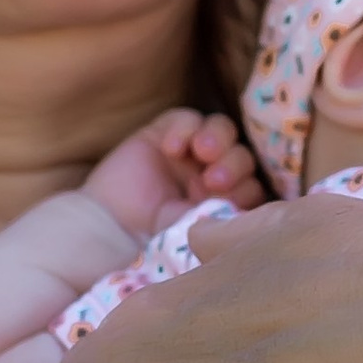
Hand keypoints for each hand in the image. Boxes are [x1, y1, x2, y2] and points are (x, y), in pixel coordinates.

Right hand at [83, 108, 262, 242]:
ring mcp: (189, 154)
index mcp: (225, 203)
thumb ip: (224, 222)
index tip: (232, 204)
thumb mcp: (194, 237)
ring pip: (222, 130)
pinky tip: (172, 148)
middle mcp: (211, 175)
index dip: (248, 190)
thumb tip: (254, 215)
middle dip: (235, 165)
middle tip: (214, 181)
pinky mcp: (164, 134)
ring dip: (219, 139)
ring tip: (203, 153)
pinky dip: (186, 129)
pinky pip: (187, 119)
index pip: (253, 186)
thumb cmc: (150, 244)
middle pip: (242, 156)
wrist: (108, 234)